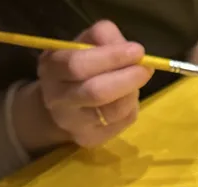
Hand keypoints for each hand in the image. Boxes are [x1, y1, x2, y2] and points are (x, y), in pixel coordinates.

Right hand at [13, 20, 152, 151]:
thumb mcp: (84, 43)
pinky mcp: (90, 139)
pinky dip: (131, 106)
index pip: (78, 64)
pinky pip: (121, 122)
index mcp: (51, 69)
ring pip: (112, 111)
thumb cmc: (78, 68)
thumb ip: (104, 38)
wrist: (62, 105)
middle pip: (95, 92)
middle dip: (127, 78)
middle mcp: (56, 99)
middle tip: (146, 69)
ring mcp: (73, 123)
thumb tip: (132, 50)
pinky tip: (128, 97)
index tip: (138, 50)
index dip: (111, 57)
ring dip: (131, 93)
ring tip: (138, 80)